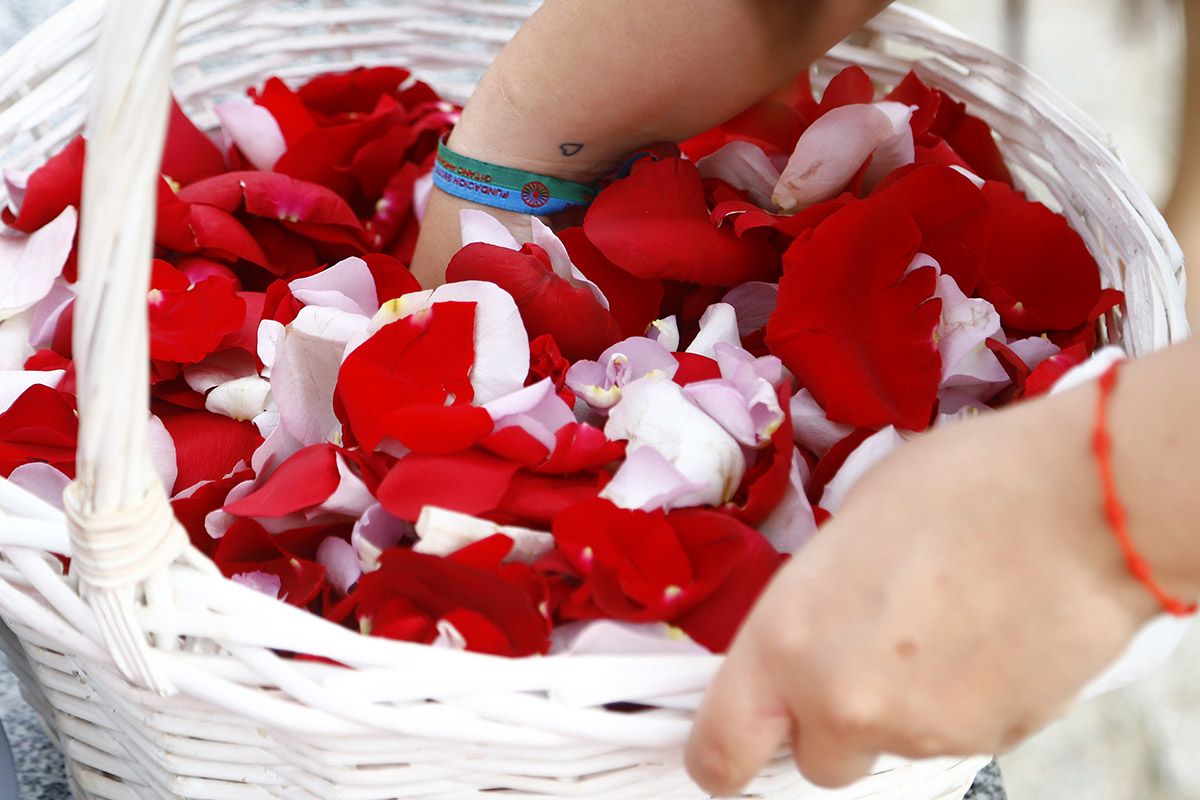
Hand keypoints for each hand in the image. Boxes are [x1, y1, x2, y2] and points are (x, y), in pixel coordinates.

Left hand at [684, 385, 1159, 793]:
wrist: (1081, 507)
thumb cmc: (959, 487)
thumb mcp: (846, 527)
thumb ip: (813, 601)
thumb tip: (814, 626)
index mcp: (786, 642)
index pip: (721, 748)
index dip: (724, 754)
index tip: (734, 746)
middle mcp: (842, 702)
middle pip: (818, 760)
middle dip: (831, 722)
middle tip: (866, 658)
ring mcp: (920, 732)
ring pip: (890, 745)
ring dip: (902, 706)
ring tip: (943, 626)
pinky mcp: (991, 741)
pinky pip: (955, 735)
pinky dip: (962, 703)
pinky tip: (987, 639)